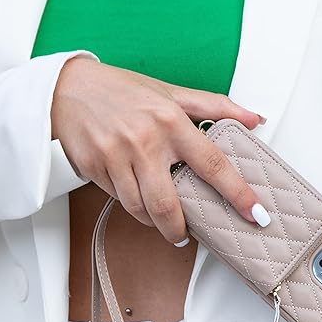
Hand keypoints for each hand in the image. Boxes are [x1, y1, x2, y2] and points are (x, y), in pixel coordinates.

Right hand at [51, 56, 269, 244]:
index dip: (237, 192)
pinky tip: (136, 196)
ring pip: (139, 207)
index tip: (254, 213)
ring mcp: (115, 156)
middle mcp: (144, 140)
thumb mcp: (171, 92)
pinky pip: (117, 199)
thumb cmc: (122, 90)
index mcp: (170, 120)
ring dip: (153, 220)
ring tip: (161, 218)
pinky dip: (131, 204)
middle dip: (179, 228)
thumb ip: (215, 106)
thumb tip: (254, 119)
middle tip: (185, 234)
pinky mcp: (93, 167)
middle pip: (167, 203)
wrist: (67, 88)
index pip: (212, 163)